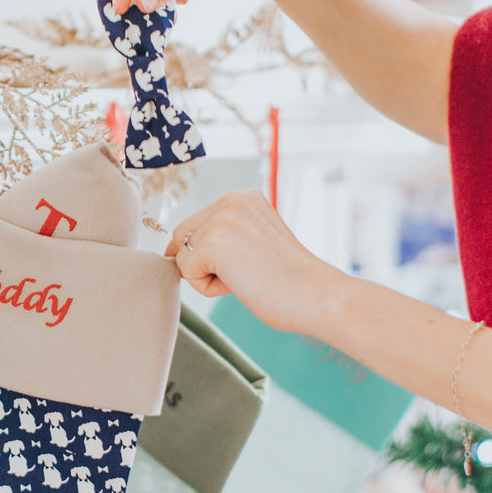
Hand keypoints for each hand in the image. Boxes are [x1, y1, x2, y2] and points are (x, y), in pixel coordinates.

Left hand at [165, 189, 340, 334]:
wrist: (314, 295)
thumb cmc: (289, 280)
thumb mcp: (255, 241)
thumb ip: (226, 234)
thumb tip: (177, 248)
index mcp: (245, 197)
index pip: (198, 224)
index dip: (206, 253)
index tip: (241, 266)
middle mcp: (232, 200)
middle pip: (183, 236)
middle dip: (204, 263)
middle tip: (247, 273)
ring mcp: (222, 219)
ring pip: (183, 256)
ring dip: (207, 276)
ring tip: (246, 278)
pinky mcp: (214, 242)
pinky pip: (186, 272)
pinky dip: (208, 288)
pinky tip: (241, 284)